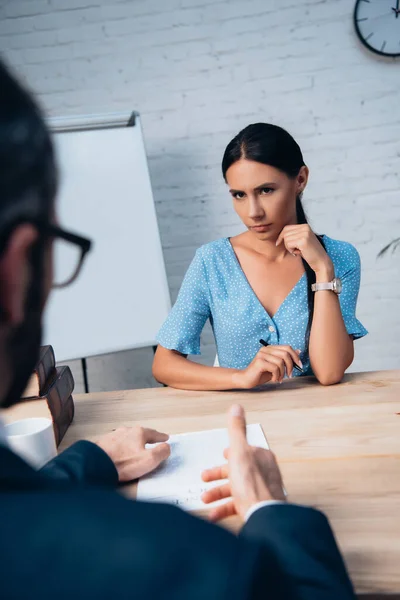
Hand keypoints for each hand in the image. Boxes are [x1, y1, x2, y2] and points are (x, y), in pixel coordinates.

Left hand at [96, 426, 169, 481]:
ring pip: (126, 437)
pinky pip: (115, 443)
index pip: (153, 433)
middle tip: (152, 440)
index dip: (161, 437)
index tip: (165, 438)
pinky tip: (120, 452)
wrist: (96, 465)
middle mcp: (125, 431)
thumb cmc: (123, 463)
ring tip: (135, 446)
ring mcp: (113, 436)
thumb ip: (161, 452)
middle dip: (146, 437)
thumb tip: (166, 447)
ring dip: (132, 441)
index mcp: (138, 433)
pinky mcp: (102, 444)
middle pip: (139, 433)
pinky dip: (121, 446)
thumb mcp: (149, 460)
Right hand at [201, 405, 285, 520]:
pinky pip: (237, 506)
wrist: (263, 515)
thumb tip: (236, 408)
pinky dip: (224, 509)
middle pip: (237, 471)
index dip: (231, 453)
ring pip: (235, 489)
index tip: (223, 454)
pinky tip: (214, 514)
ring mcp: (260, 491)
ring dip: (217, 493)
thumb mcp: (239, 451)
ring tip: (205, 499)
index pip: (244, 451)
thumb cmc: (252, 484)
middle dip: (218, 475)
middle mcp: (263, 473)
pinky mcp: (256, 507)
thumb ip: (236, 430)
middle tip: (205, 477)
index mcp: (260, 457)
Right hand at [232, 345, 301, 387]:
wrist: (246, 380)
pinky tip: (274, 379)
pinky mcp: (259, 362)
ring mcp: (262, 354)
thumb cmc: (261, 374)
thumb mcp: (276, 366)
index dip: (295, 356)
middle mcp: (266, 349)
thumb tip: (299, 351)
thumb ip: (286, 359)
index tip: (299, 366)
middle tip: (290, 375)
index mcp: (270, 348)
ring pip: (281, 362)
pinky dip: (277, 376)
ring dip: (282, 373)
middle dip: (291, 366)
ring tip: (279, 378)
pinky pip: (275, 368)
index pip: (287, 348)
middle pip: (285, 354)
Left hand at [276, 224, 332, 276]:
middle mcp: (305, 228)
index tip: (278, 243)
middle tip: (294, 250)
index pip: (287, 228)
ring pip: (286, 239)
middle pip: (285, 233)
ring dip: (289, 247)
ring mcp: (305, 233)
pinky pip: (288, 244)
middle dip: (286, 243)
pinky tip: (298, 253)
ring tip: (297, 251)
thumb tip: (279, 236)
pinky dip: (291, 250)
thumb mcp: (301, 240)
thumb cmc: (310, 253)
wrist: (321, 261)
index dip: (281, 236)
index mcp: (305, 226)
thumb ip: (293, 235)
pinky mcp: (303, 241)